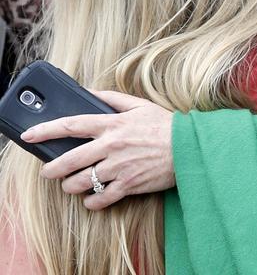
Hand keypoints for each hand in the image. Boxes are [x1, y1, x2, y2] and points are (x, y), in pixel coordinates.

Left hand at [20, 90, 174, 209]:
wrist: (189, 148)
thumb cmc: (165, 125)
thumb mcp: (140, 105)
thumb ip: (112, 98)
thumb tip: (89, 92)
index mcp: (112, 124)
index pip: (72, 125)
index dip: (46, 130)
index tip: (29, 135)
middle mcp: (111, 147)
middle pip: (69, 160)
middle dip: (52, 168)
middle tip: (47, 171)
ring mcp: (119, 167)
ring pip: (80, 182)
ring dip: (70, 185)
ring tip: (71, 184)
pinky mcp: (128, 185)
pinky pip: (100, 198)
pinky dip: (91, 201)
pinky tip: (91, 198)